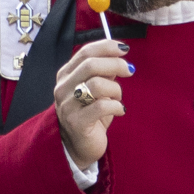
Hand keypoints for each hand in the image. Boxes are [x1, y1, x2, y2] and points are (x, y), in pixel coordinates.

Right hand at [53, 37, 130, 167]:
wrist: (79, 146)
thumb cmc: (90, 115)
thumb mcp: (96, 90)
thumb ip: (103, 72)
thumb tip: (119, 56)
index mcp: (66, 75)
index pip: (85, 52)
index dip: (107, 47)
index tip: (124, 49)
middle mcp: (63, 88)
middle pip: (91, 65)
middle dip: (115, 64)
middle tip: (130, 70)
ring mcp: (68, 106)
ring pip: (96, 84)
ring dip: (116, 89)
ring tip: (119, 98)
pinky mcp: (77, 122)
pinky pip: (102, 106)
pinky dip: (117, 106)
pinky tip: (120, 110)